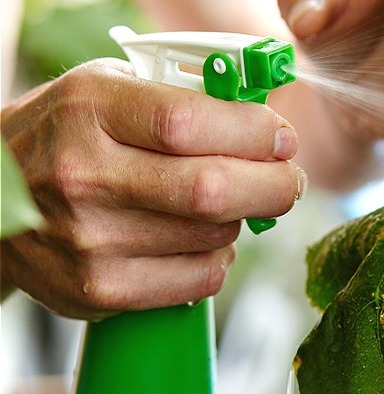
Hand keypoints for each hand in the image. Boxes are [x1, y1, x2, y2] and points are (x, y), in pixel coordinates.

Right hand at [0, 58, 304, 320]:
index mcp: (91, 110)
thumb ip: (186, 97)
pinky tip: (202, 241)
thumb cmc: (70, 135)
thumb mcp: (112, 90)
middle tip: (288, 181)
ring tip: (225, 205)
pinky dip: (219, 259)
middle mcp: (84, 176)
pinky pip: (199, 280)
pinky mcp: (100, 289)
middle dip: (274, 186)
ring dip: (241, 220)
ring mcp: (89, 240)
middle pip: (212, 190)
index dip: (255, 133)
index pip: (190, 123)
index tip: (282, 139)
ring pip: (215, 236)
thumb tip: (268, 127)